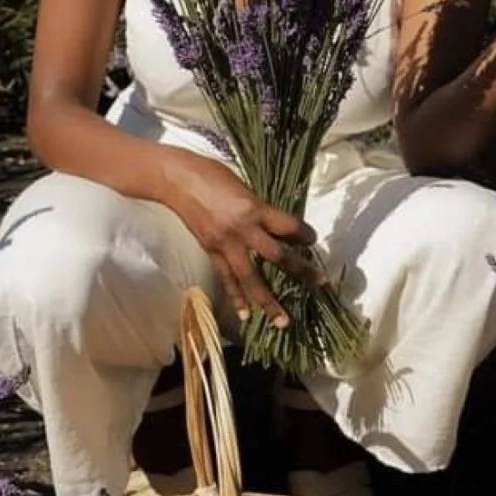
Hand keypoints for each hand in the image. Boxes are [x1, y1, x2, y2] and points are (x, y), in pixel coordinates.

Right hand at [165, 152, 321, 327]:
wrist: (177, 181)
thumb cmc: (211, 174)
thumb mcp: (243, 186)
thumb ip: (259, 208)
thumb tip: (275, 224)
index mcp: (254, 209)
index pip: (288, 226)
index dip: (304, 235)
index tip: (312, 240)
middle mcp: (243, 230)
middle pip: (277, 257)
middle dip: (300, 271)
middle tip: (318, 285)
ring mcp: (226, 245)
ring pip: (251, 278)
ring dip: (268, 301)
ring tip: (282, 321)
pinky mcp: (211, 252)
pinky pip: (227, 279)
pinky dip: (236, 297)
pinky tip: (245, 314)